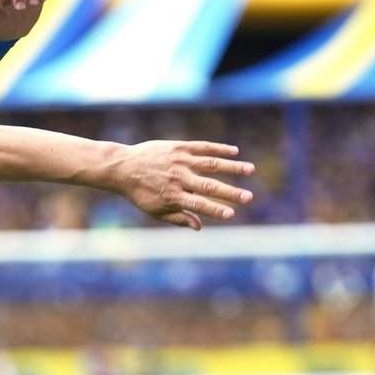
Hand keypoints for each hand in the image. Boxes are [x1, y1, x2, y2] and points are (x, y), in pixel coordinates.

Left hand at [113, 141, 254, 229]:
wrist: (124, 167)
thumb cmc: (140, 193)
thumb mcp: (155, 211)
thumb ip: (178, 218)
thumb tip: (199, 227)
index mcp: (173, 196)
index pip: (199, 205)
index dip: (216, 210)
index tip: (232, 214)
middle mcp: (179, 178)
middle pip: (209, 186)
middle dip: (230, 193)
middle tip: (249, 197)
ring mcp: (181, 160)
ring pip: (211, 163)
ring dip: (232, 167)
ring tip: (250, 170)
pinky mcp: (180, 147)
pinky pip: (203, 147)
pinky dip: (220, 149)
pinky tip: (235, 151)